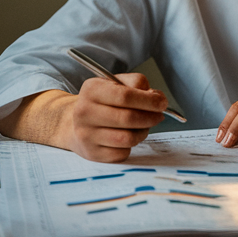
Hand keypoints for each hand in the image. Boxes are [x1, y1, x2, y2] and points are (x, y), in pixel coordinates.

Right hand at [0, 75, 166, 162]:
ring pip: (127, 138)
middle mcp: (84, 112)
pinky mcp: (92, 153)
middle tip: (159, 116)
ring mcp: (86, 135)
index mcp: (91, 90)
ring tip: (143, 126)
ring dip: (143, 132)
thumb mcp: (115, 83)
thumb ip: (137, 84)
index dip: (149, 101)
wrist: (75, 123)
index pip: (125, 96)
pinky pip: (123, 153)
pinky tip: (127, 136)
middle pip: (128, 118)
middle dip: (150, 117)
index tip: (163, 103)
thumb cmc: (102, 101)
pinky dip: (131, 145)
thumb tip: (156, 97)